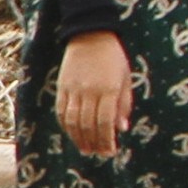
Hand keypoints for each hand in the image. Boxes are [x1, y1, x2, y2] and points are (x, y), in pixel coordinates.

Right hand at [56, 30, 133, 160]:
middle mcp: (89, 91)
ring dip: (79, 138)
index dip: (107, 140)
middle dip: (94, 143)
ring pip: (73, 121)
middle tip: (99, 153)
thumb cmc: (112, 57)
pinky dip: (66, 126)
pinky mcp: (62, 87)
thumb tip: (121, 128)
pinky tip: (73, 133)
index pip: (105, 122)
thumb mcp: (124, 79)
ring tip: (85, 149)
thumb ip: (123, 104)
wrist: (89, 34)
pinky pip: (62, 111)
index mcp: (108, 89)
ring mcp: (73, 89)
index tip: (111, 151)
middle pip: (89, 125)